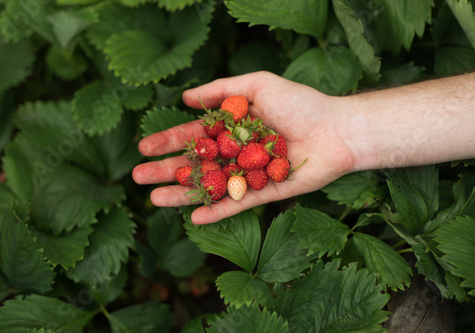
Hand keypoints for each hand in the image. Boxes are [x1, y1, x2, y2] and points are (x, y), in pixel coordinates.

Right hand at [132, 71, 354, 223]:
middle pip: (195, 163)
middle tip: (138, 176)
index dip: (168, 141)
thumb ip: (221, 91)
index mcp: (232, 127)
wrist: (336, 130)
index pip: (194, 135)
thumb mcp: (257, 85)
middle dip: (166, 169)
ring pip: (210, 186)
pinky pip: (236, 204)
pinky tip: (195, 218)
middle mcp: (236, 152)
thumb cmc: (299, 103)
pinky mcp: (264, 193)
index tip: (143, 147)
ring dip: (182, 194)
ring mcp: (248, 174)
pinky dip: (217, 211)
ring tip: (153, 199)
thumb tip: (186, 98)